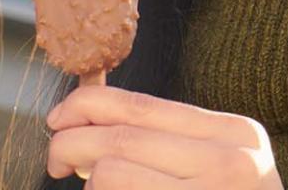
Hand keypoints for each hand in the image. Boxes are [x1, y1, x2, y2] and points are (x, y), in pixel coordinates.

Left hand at [45, 85, 283, 188]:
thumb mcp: (212, 162)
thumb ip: (163, 137)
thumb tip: (84, 116)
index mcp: (234, 133)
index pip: (141, 106)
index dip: (88, 105)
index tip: (58, 116)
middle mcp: (230, 164)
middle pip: (121, 140)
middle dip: (70, 142)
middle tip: (53, 158)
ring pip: (112, 176)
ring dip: (89, 184)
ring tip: (93, 189)